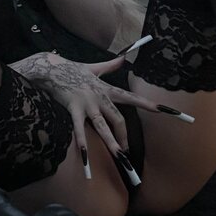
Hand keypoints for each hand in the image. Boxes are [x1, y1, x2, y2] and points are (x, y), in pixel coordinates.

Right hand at [9, 51, 170, 174]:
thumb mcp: (93, 67)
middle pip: (118, 119)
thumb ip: (110, 65)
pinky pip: (79, 129)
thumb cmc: (71, 69)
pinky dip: (82, 144)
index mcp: (106, 89)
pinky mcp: (72, 108)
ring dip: (112, 143)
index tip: (165, 111)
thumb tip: (124, 57)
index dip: (149, 105)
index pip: (132, 98)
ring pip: (103, 126)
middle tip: (127, 153)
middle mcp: (100, 97)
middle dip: (124, 136)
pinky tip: (85, 158)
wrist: (50, 68)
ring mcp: (86, 103)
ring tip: (121, 157)